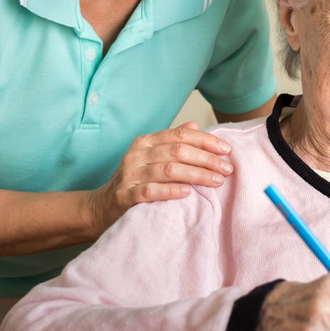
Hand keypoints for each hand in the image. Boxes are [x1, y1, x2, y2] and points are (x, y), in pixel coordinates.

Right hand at [87, 122, 232, 232]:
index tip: (226, 150)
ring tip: (216, 181)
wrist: (102, 206)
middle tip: (227, 169)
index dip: (206, 141)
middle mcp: (137, 155)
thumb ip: (171, 141)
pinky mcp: (125, 195)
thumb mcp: (150, 157)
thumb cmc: (134, 181)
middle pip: (178, 151)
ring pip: (169, 170)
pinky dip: (171, 190)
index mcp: (145, 142)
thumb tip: (195, 125)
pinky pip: (151, 190)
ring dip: (197, 175)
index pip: (180, 135)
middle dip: (207, 159)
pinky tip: (188, 193)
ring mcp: (130, 174)